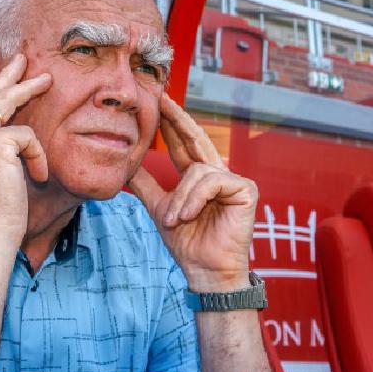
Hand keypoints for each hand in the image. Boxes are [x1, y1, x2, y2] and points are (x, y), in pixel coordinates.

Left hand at [128, 94, 257, 290]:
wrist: (204, 271)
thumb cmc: (187, 243)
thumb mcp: (159, 208)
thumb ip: (146, 185)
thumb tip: (127, 164)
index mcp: (198, 177)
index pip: (182, 144)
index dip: (170, 124)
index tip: (156, 103)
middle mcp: (216, 174)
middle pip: (195, 139)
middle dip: (177, 119)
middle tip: (162, 100)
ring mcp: (233, 180)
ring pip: (197, 170)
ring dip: (180, 198)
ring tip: (174, 220)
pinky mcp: (245, 189)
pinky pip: (212, 181)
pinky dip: (195, 199)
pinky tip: (188, 216)